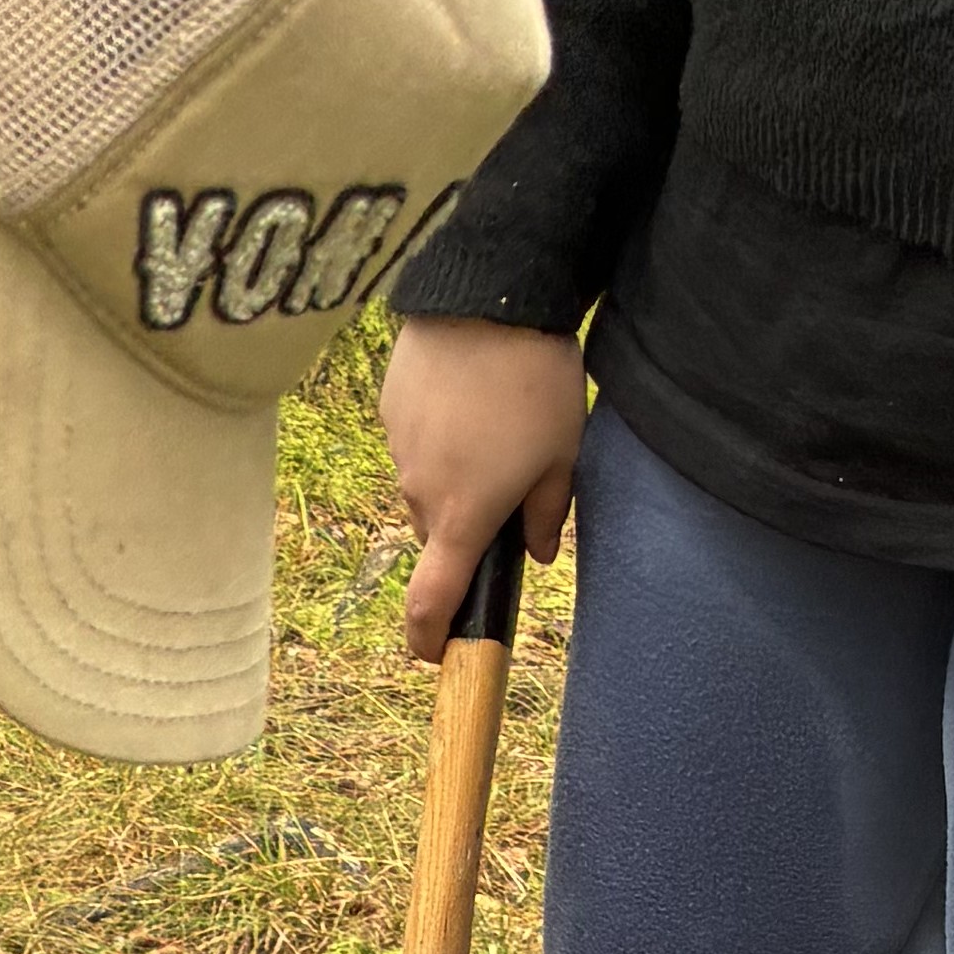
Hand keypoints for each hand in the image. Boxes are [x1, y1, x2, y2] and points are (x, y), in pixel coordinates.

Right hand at [379, 315, 585, 654]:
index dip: (428, 638)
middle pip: (439, 534)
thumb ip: (549, 513)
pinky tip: (472, 395)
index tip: (435, 655)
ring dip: (456, 474)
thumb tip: (538, 552)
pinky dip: (440, 435)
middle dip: (468, 526)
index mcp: (465, 518)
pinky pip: (415, 442)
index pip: (433, 600)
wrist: (487, 297)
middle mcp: (421, 494)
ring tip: (498, 424)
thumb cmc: (535, 383)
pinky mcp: (391, 410)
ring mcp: (399, 450)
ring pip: (427, 486)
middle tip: (513, 484)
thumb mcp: (563, 454)